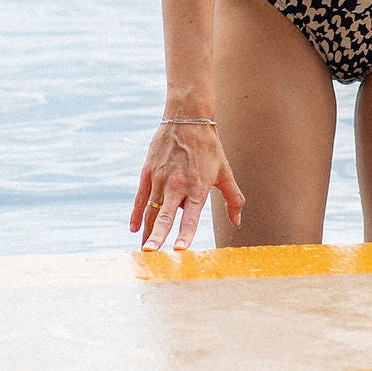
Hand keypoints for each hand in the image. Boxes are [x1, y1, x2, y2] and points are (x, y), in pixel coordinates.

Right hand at [131, 118, 243, 250]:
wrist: (188, 117)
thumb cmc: (209, 148)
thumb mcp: (225, 172)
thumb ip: (233, 199)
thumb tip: (237, 222)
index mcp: (197, 187)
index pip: (191, 216)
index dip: (185, 233)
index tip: (179, 249)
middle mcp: (177, 185)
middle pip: (165, 215)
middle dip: (157, 235)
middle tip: (150, 252)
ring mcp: (160, 178)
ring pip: (151, 210)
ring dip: (147, 230)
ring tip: (145, 248)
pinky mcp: (148, 171)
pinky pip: (140, 198)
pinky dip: (137, 213)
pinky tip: (134, 228)